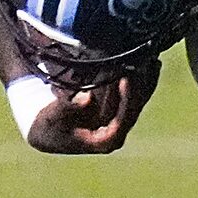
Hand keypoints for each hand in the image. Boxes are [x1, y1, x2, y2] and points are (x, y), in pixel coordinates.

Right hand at [22, 66, 152, 155]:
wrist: (46, 130)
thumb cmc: (47, 125)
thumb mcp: (50, 118)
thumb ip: (66, 108)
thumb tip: (85, 98)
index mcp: (103, 141)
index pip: (122, 120)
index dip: (126, 100)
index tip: (124, 78)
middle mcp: (116, 132)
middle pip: (133, 107)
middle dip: (138, 84)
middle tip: (140, 60)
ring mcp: (119, 120)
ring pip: (138, 99)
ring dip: (145, 79)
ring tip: (150, 57)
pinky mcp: (119, 109)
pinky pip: (135, 93)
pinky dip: (142, 78)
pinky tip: (151, 62)